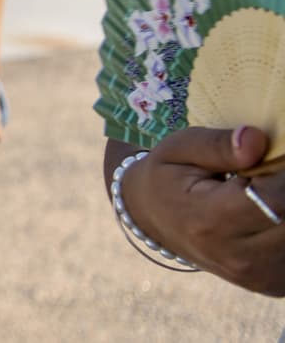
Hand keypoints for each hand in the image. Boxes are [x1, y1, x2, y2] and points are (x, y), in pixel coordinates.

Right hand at [124, 127, 284, 293]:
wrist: (153, 221)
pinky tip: (269, 211)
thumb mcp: (178, 149)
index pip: (276, 199)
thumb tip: (258, 139)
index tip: (271, 153)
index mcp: (210, 223)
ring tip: (261, 190)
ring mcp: (260, 277)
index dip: (282, 172)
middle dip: (284, 186)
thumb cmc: (167, 177)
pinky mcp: (275, 283)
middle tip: (263, 170)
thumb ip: (217, 145)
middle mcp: (239, 258)